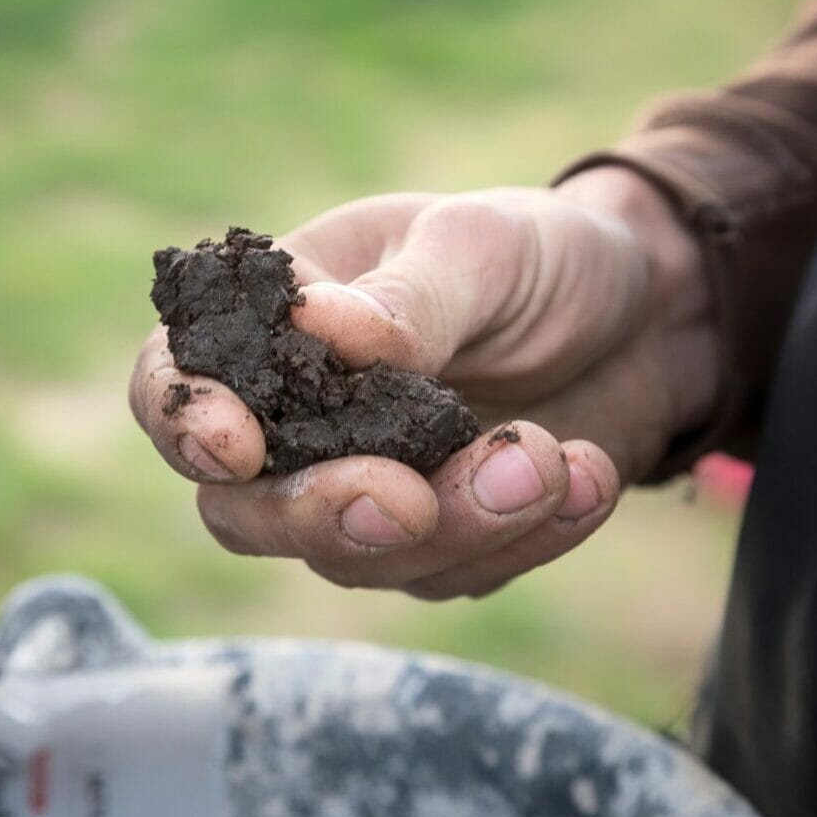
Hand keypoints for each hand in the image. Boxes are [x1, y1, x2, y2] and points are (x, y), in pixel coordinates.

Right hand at [129, 171, 717, 597]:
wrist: (639, 312)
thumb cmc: (535, 255)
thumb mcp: (479, 246)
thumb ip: (406, 298)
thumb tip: (317, 326)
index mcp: (281, 324)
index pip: (177, 382)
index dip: (183, 423)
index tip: (234, 446)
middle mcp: (306, 423)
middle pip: (250, 512)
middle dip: (322, 515)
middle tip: (406, 499)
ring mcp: (373, 489)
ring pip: (363, 558)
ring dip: (456, 525)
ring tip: (547, 460)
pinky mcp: (445, 538)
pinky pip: (460, 570)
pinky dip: (526, 536)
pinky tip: (587, 474)